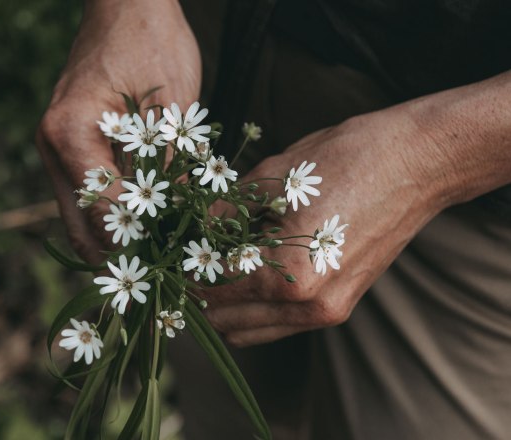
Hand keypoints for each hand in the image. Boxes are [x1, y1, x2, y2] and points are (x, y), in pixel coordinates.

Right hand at [37, 0, 199, 263]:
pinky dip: (111, 217)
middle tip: (159, 284)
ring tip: (154, 263)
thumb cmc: (153, 43)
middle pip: (80, 228)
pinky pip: (86, 195)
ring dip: (114, 242)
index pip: (102, 213)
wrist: (127, 4)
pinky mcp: (69, 147)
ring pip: (79, 217)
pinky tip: (144, 228)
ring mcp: (56, 148)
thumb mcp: (173, 110)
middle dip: (119, 259)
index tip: (173, 268)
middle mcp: (53, 147)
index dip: (139, 246)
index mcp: (71, 134)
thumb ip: (170, 171)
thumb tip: (179, 228)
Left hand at [203, 107, 451, 345]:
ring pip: (248, 332)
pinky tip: (243, 274)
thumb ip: (222, 213)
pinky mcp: (339, 306)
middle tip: (180, 262)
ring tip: (207, 269)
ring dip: (222, 308)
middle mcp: (308, 305)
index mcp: (289, 274)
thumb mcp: (271, 177)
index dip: (180, 273)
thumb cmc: (347, 158)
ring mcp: (327, 312)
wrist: (417, 161)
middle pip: (224, 322)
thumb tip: (188, 229)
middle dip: (194, 295)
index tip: (163, 255)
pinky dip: (251, 309)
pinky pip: (277, 324)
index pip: (211, 291)